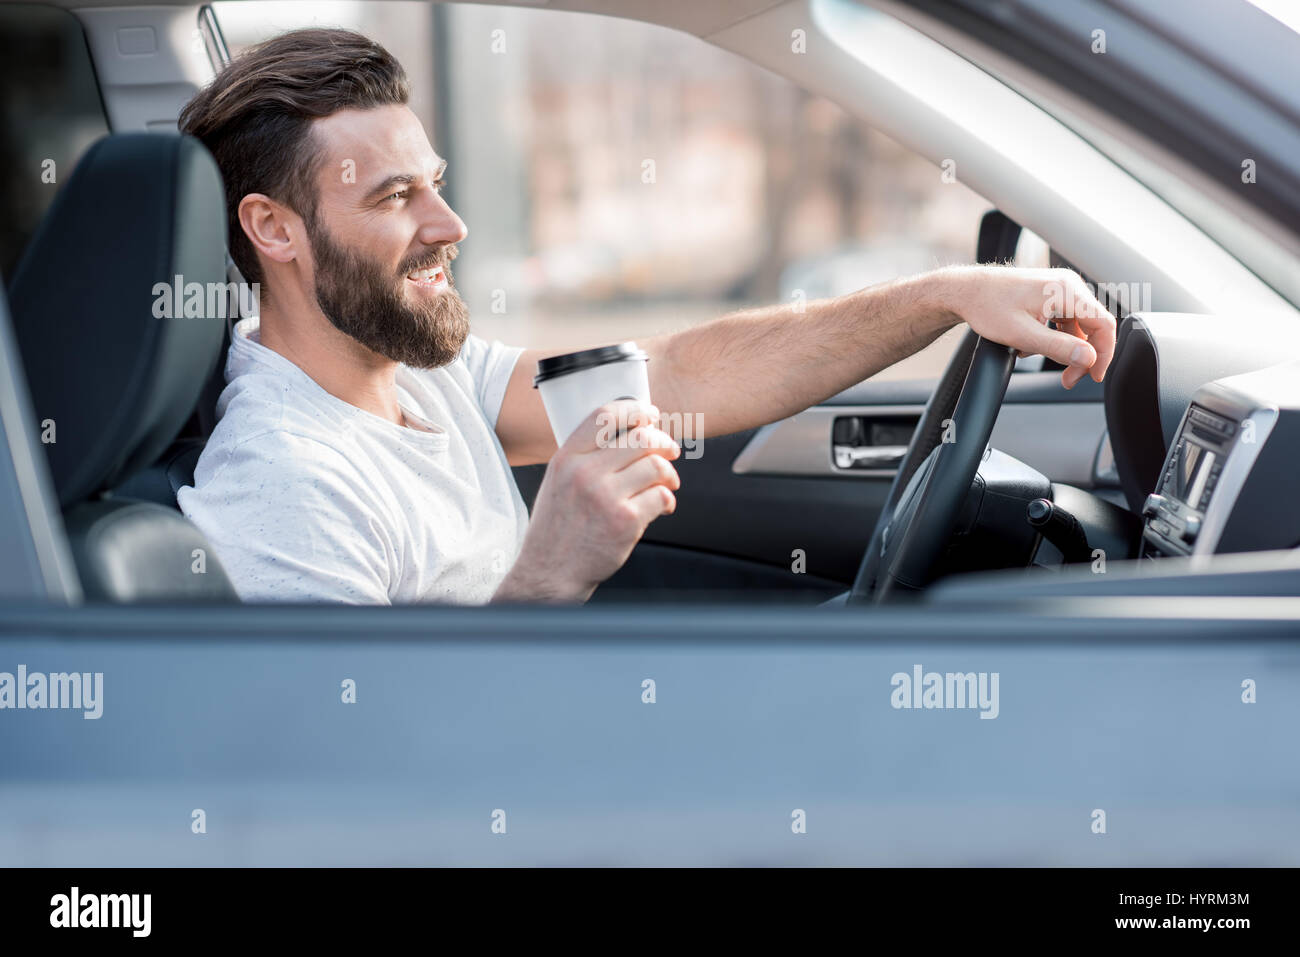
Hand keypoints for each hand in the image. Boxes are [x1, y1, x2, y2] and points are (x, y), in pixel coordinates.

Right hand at [492, 399, 680, 602]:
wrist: (550, 572)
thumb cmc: (557, 528)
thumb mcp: (558, 481)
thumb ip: (586, 456)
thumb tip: (630, 432)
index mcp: (566, 458)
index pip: (605, 416)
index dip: (635, 410)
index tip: (651, 415)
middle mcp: (585, 473)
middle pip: (640, 438)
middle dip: (663, 443)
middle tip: (670, 451)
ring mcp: (605, 497)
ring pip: (656, 466)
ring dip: (669, 473)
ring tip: (667, 484)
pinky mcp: (625, 521)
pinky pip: (662, 496)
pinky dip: (668, 500)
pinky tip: (662, 506)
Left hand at [938, 265, 1117, 388]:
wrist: (966, 291)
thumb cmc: (987, 307)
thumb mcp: (1022, 334)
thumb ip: (1058, 348)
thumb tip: (1088, 359)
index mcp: (1066, 290)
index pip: (1104, 324)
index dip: (1104, 354)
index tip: (1093, 376)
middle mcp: (1068, 285)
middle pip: (1093, 326)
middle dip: (1082, 355)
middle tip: (1068, 378)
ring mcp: (1060, 288)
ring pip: (1079, 325)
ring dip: (1066, 348)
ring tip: (1039, 360)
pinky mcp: (1051, 294)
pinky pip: (1065, 320)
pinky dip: (1055, 337)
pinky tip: (1032, 346)